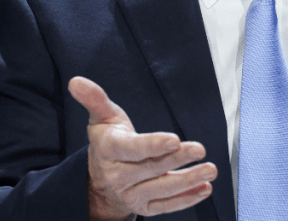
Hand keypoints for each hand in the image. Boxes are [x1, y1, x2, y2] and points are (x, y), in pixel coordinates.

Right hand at [68, 76, 216, 219]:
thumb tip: (77, 81)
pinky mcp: (143, 206)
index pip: (131, 148)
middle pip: (151, 168)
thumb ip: (94, 99)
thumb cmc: (108, 140)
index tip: (174, 139)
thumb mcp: (101, 117)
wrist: (100, 177)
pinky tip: (204, 189)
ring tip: (210, 170)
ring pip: (161, 188)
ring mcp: (130, 193)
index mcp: (109, 150)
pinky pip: (166, 206)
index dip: (153, 145)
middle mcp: (118, 175)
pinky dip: (186, 199)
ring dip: (188, 181)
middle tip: (199, 150)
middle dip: (177, 159)